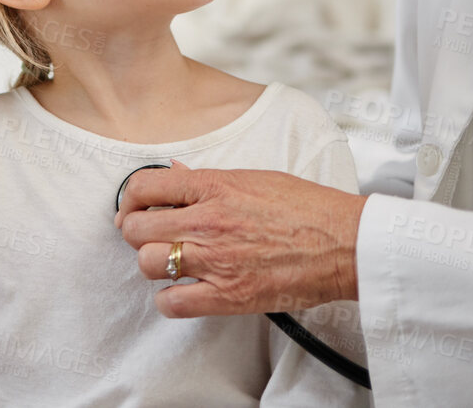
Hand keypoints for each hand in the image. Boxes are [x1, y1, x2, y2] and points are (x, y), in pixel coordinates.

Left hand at [114, 159, 366, 316]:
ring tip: (170, 262)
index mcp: (214, 186)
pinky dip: (170, 299)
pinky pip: (172, 302)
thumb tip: (174, 170)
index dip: (129, 200)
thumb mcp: (254, 177)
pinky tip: (183, 291)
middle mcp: (207, 221)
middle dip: (137, 232)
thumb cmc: (307, 208)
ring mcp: (215, 260)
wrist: (344, 242)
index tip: (132, 209)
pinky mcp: (228, 296)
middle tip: (150, 236)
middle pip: (136, 228)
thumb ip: (208, 178)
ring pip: (147, 263)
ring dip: (153, 264)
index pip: (144, 187)